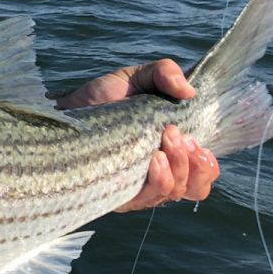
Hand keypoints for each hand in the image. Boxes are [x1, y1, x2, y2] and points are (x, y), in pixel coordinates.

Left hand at [54, 59, 220, 211]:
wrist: (65, 109)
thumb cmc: (104, 96)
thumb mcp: (137, 77)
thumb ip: (165, 73)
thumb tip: (189, 90)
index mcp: (172, 150)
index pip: (203, 173)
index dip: (207, 164)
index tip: (196, 142)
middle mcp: (159, 173)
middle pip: (194, 189)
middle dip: (193, 165)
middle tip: (176, 138)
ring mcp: (138, 186)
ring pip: (172, 194)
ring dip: (176, 170)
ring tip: (160, 147)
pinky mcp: (117, 194)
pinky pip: (145, 200)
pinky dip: (158, 181)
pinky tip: (152, 161)